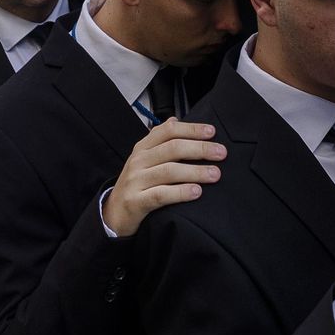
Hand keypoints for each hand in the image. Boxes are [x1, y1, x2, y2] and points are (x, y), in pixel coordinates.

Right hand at [102, 118, 225, 237]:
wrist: (113, 214)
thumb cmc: (136, 184)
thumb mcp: (144, 159)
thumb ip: (159, 140)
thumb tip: (175, 120)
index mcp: (143, 148)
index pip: (168, 131)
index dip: (192, 129)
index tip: (212, 132)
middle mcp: (138, 161)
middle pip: (172, 148)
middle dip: (200, 149)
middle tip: (221, 153)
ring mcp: (135, 181)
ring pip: (169, 171)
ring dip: (196, 171)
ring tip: (216, 174)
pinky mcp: (135, 202)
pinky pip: (161, 194)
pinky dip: (180, 192)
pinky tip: (197, 191)